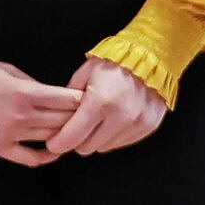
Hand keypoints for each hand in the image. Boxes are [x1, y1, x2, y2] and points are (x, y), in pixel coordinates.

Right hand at [0, 58, 76, 164]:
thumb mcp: (7, 69)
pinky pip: (31, 158)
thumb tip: (53, 94)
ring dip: (65, 134)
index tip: (87, 98)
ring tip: (72, 129)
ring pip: (52, 138)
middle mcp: (22, 116)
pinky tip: (55, 151)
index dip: (82, 99)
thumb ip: (33, 83)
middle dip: (78, 116)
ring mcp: (11, 134)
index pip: (69, 101)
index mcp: (26, 93)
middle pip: (65, 120)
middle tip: (85, 114)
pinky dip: (47, 156)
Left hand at [40, 59, 168, 158]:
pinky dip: (115, 135)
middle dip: (78, 139)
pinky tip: (115, 120)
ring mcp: (137, 123)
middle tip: (78, 127)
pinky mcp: (149, 126)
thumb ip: (69, 100)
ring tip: (99, 121)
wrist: (151, 56)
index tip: (53, 142)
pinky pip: (123, 142)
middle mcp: (121, 116)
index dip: (58, 143)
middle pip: (87, 147)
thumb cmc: (114, 63)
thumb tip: (58, 121)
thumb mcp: (84, 75)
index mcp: (100, 102)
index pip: (71, 138)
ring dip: (98, 138)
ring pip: (105, 147)